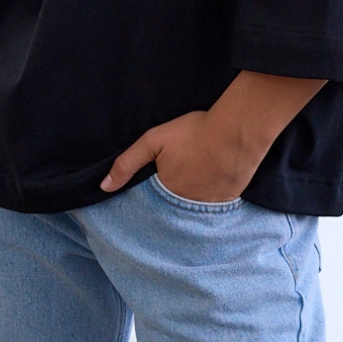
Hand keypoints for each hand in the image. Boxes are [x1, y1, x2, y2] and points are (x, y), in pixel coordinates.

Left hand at [100, 73, 328, 200]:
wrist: (238, 130)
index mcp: (168, 194)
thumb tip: (104, 187)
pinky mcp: (229, 200)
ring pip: (194, 211)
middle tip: (174, 188)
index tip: (152, 192)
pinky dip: (209, 200)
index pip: (152, 208)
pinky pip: (213, 208)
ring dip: (190, 203)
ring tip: (191, 187)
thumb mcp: (153, 141)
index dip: (151, 201)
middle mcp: (188, 207)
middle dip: (170, 205)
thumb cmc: (194, 133)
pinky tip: (210, 187)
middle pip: (173, 212)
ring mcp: (211, 206)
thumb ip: (127, 164)